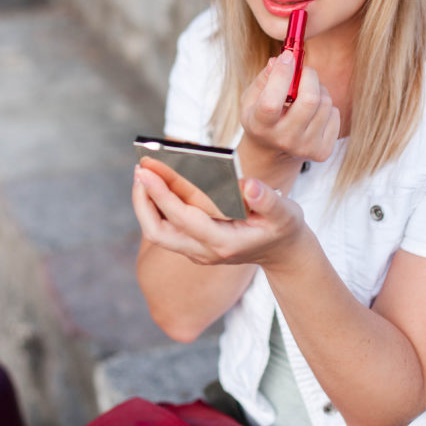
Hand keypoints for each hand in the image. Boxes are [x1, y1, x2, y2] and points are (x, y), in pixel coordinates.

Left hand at [132, 160, 308, 268]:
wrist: (284, 255)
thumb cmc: (283, 229)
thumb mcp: (286, 214)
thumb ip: (268, 201)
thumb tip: (249, 185)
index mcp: (223, 242)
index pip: (182, 218)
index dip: (161, 194)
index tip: (145, 171)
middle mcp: (204, 251)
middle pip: (158, 232)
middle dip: (142, 202)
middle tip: (139, 170)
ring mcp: (197, 251)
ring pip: (158, 232)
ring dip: (146, 203)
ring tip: (144, 171)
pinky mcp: (194, 245)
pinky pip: (167, 227)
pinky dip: (158, 205)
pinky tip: (158, 182)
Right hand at [240, 51, 340, 164]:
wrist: (272, 153)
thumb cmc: (261, 117)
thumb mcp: (251, 99)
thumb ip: (264, 79)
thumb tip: (281, 60)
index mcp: (260, 126)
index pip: (271, 102)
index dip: (281, 75)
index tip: (287, 56)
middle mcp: (283, 139)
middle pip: (309, 100)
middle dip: (309, 76)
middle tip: (303, 71)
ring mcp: (305, 147)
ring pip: (325, 103)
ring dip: (318, 89)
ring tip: (306, 93)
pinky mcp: (322, 151)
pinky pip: (334, 114)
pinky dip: (326, 106)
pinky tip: (313, 112)